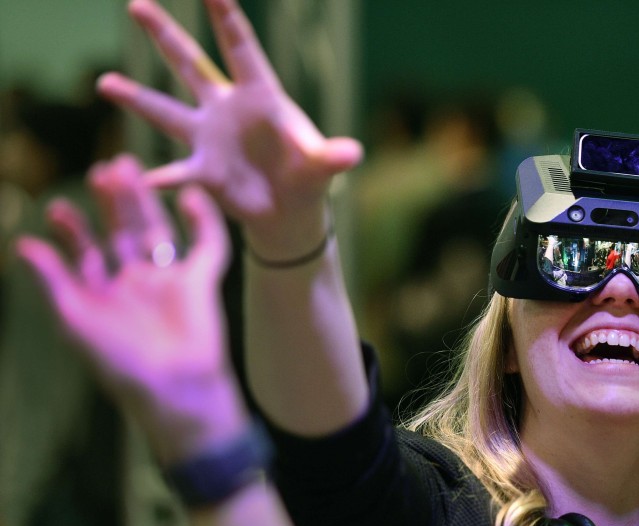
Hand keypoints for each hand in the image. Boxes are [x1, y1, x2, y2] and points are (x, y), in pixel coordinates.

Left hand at [16, 154, 246, 462]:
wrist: (175, 391)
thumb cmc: (121, 364)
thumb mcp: (76, 321)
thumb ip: (53, 280)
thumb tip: (22, 243)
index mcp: (106, 295)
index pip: (88, 252)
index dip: (72, 230)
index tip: (58, 207)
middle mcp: (138, 283)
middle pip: (124, 232)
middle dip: (112, 202)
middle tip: (103, 169)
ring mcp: (171, 280)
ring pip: (158, 230)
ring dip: (145, 201)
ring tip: (130, 169)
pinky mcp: (202, 282)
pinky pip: (208, 245)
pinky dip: (204, 221)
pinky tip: (191, 195)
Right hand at [97, 0, 362, 259]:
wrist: (291, 211)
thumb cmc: (307, 177)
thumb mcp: (321, 166)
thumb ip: (331, 157)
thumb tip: (354, 154)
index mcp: (261, 95)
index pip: (241, 48)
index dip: (226, 18)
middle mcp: (228, 108)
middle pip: (191, 65)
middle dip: (164, 35)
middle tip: (137, 4)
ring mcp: (210, 137)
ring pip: (166, 111)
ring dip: (136, 98)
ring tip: (104, 81)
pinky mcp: (203, 170)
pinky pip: (178, 171)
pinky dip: (164, 177)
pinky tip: (143, 177)